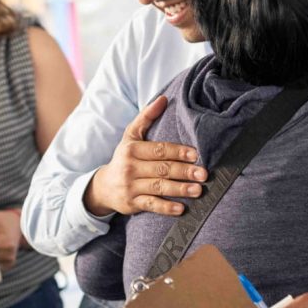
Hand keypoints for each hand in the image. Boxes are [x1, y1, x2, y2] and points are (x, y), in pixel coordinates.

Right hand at [84, 96, 206, 216]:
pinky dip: (166, 208)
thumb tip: (163, 98)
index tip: (196, 155)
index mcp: (132, 149)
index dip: (178, 152)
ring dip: (180, 189)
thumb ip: (146, 117)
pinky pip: (151, 206)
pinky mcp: (132, 203)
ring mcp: (131, 187)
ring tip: (198, 190)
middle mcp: (130, 167)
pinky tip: (181, 209)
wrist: (103, 187)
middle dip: (184, 172)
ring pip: (159, 187)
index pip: (159, 150)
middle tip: (204, 174)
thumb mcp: (131, 136)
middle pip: (162, 169)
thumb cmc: (125, 157)